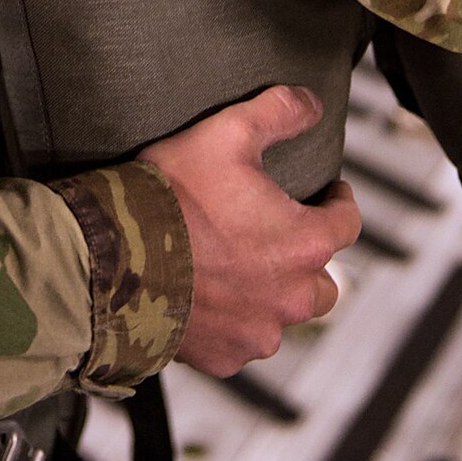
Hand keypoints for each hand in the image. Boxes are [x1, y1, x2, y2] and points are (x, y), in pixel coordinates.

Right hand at [140, 86, 361, 375]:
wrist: (114, 256)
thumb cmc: (172, 194)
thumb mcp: (227, 133)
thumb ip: (279, 112)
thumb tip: (313, 103)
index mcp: (303, 243)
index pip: (347, 224)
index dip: (339, 203)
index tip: (329, 194)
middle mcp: (291, 296)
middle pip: (323, 282)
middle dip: (308, 259)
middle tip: (276, 234)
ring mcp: (257, 333)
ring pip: (282, 316)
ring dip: (270, 295)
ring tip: (238, 268)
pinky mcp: (224, 357)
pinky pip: (241, 341)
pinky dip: (232, 322)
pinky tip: (207, 296)